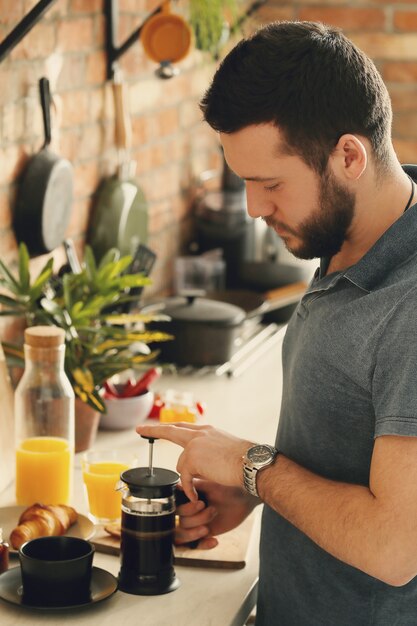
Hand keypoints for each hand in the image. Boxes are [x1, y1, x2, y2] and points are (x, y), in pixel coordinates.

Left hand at [136, 422, 252, 500]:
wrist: (252, 464)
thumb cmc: (247, 463)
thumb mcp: (226, 454)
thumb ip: (211, 455)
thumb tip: (202, 466)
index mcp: (209, 432)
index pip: (186, 427)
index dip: (172, 427)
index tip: (160, 425)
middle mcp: (200, 433)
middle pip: (171, 429)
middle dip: (154, 429)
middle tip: (139, 429)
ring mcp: (195, 443)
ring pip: (181, 464)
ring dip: (188, 478)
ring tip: (200, 491)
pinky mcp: (192, 457)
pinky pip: (184, 478)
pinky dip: (189, 489)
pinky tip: (196, 497)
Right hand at [176, 480, 257, 549]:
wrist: (243, 497)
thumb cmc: (227, 487)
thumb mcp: (209, 485)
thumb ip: (192, 486)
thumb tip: (177, 486)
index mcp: (187, 499)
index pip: (176, 509)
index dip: (186, 509)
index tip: (200, 504)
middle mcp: (190, 512)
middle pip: (181, 523)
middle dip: (196, 519)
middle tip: (211, 510)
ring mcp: (197, 523)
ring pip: (185, 535)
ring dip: (195, 533)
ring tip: (208, 528)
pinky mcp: (206, 532)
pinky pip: (197, 544)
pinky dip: (203, 544)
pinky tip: (213, 540)